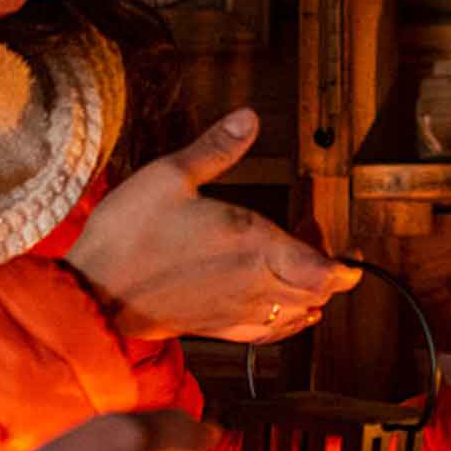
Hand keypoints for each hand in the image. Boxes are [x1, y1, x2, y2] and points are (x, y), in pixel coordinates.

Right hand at [66, 108, 361, 341]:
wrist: (97, 293)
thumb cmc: (131, 234)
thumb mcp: (170, 176)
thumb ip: (216, 148)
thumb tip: (249, 117)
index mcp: (255, 246)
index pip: (327, 271)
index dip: (349, 266)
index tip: (352, 252)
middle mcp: (257, 284)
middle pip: (319, 292)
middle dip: (329, 270)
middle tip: (312, 238)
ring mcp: (240, 311)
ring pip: (298, 313)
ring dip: (309, 293)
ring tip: (296, 266)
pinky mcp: (221, 328)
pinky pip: (271, 333)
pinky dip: (288, 321)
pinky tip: (283, 308)